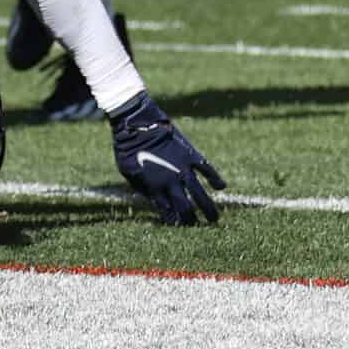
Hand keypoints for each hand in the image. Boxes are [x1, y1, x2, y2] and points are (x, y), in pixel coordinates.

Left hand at [110, 93, 226, 225]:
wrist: (137, 123)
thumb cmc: (127, 147)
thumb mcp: (128, 172)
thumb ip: (142, 187)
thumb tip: (153, 199)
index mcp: (154, 188)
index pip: (168, 212)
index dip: (174, 221)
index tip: (179, 225)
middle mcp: (171, 181)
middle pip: (186, 208)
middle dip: (192, 220)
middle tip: (197, 226)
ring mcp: (183, 168)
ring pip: (200, 194)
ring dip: (208, 208)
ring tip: (214, 219)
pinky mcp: (190, 155)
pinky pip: (207, 169)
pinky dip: (215, 178)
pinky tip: (221, 187)